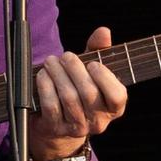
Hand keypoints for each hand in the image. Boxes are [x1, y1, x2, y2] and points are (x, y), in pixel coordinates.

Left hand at [28, 26, 126, 160]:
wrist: (57, 126)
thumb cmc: (79, 90)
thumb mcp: (91, 71)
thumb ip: (99, 51)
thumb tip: (104, 31)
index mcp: (113, 108)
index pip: (117, 97)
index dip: (105, 78)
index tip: (93, 63)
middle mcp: (98, 121)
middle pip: (88, 93)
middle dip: (75, 70)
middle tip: (66, 56)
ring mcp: (77, 127)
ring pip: (69, 98)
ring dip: (58, 74)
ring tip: (51, 61)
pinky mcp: (56, 128)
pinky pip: (51, 105)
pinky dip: (45, 86)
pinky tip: (42, 74)